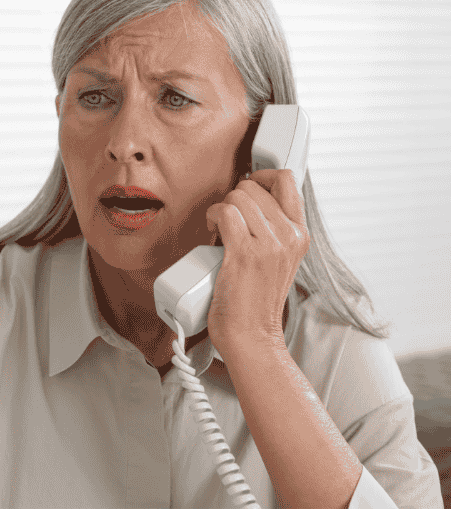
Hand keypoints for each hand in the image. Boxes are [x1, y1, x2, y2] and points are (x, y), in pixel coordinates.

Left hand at [204, 169, 308, 354]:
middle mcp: (289, 237)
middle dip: (234, 198)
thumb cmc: (256, 301)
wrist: (251, 335)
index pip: (287, 180)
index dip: (261, 176)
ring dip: (221, 208)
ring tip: (220, 228)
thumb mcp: (279, 259)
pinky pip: (225, 213)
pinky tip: (212, 231)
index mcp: (299, 235)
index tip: (246, 188)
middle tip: (229, 219)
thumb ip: (273, 230)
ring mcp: (269, 245)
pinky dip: (212, 217)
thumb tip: (250, 203)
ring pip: (238, 197)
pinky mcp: (245, 254)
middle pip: (254, 187)